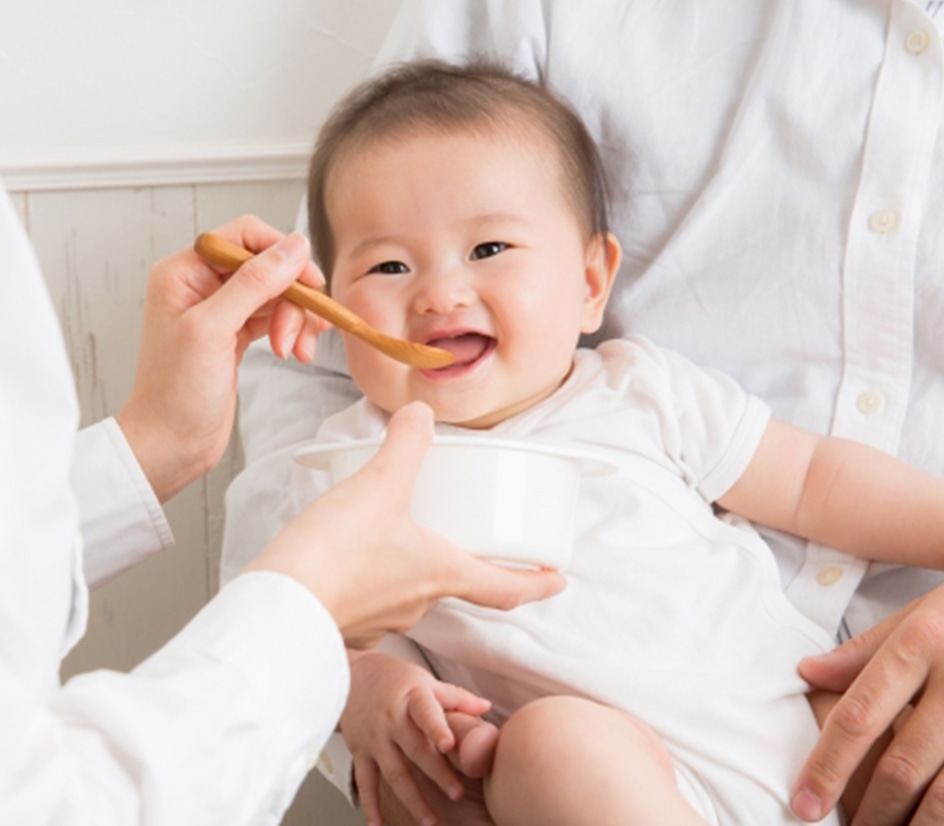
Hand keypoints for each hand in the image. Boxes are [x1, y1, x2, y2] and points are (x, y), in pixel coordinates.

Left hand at [116, 215, 327, 501]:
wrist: (171, 444)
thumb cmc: (174, 393)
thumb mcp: (213, 330)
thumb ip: (254, 283)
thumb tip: (292, 247)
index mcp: (184, 272)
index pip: (244, 236)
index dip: (282, 255)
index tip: (308, 281)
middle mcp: (202, 285)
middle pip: (268, 267)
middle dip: (292, 297)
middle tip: (298, 331)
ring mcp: (221, 311)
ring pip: (277, 293)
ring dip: (295, 319)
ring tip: (294, 350)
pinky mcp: (236, 335)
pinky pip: (276, 318)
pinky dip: (291, 331)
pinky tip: (293, 351)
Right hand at [246, 401, 566, 647]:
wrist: (276, 608)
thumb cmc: (333, 556)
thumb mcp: (377, 485)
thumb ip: (404, 446)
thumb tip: (421, 415)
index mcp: (439, 573)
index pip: (504, 588)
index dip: (536, 584)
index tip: (557, 579)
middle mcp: (418, 602)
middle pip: (457, 585)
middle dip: (464, 562)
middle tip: (466, 536)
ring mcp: (383, 618)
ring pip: (413, 591)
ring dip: (415, 566)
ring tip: (401, 533)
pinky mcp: (348, 622)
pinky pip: (374, 598)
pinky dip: (376, 576)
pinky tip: (356, 555)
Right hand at [342, 652, 491, 825]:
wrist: (350, 675)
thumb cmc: (394, 677)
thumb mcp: (424, 680)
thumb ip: (455, 697)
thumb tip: (486, 706)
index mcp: (411, 697)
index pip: (426, 713)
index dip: (437, 728)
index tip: (449, 745)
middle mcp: (392, 719)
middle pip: (416, 749)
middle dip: (437, 773)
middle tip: (457, 794)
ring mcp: (375, 738)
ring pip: (394, 772)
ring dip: (412, 799)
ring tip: (430, 821)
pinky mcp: (359, 751)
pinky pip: (365, 781)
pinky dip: (370, 805)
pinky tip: (378, 825)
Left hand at [792, 586, 943, 823]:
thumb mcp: (917, 616)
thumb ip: (863, 651)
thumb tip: (808, 673)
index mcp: (920, 645)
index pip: (860, 715)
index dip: (827, 765)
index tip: (804, 803)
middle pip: (902, 764)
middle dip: (870, 809)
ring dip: (914, 824)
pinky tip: (928, 821)